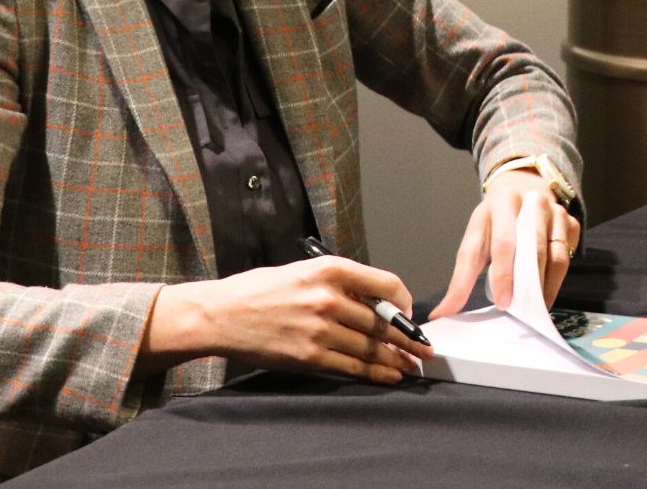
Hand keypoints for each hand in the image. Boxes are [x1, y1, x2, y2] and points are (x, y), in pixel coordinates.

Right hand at [141, 255, 427, 381]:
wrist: (221, 315)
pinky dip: (374, 373)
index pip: (385, 284)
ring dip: (396, 359)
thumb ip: (339, 283)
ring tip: (412, 365)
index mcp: (330, 270)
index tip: (409, 313)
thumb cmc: (260, 290)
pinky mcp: (309, 356)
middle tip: (425, 347)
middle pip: (382, 321)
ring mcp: (320, 329)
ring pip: (370, 347)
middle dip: (407, 337)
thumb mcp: (303, 271)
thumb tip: (373, 301)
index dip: (404, 302)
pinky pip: (351, 366)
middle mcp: (329, 298)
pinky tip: (389, 376)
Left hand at [427, 169, 581, 318]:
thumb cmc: (495, 222)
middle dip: (526, 282)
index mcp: (501, 204)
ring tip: (534, 308)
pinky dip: (557, 280)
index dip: (502, 274)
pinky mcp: (571, 222)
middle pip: (532, 248)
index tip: (501, 302)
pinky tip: (546, 293)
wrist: (522, 189)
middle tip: (518, 309)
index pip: (502, 242)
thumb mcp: (475, 239)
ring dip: (544, 286)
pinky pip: (568, 256)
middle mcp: (531, 203)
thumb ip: (461, 276)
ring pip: (554, 255)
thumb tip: (442, 312)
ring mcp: (555, 211)